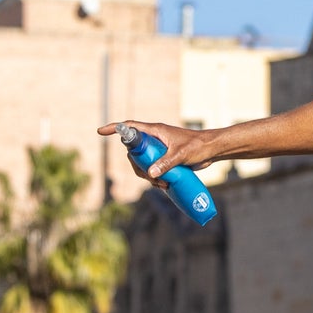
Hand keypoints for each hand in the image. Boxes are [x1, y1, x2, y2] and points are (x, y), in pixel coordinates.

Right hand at [96, 119, 213, 181]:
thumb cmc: (198, 146)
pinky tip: (164, 185)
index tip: (100, 132)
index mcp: (155, 131)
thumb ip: (166, 163)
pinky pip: (152, 168)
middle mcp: (154, 139)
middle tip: (152, 177)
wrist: (211, 150)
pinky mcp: (165, 159)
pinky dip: (154, 178)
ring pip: (142, 163)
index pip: (131, 127)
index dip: (115, 128)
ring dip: (148, 175)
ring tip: (163, 183)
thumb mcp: (181, 154)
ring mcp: (159, 149)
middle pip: (134, 152)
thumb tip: (150, 173)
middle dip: (138, 167)